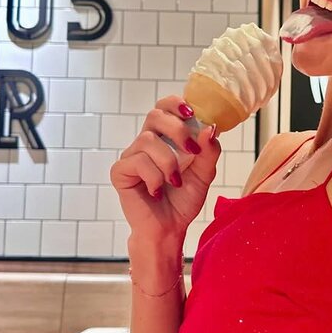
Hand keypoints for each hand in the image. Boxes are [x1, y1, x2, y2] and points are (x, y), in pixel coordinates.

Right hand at [109, 95, 220, 242]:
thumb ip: (209, 151)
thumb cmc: (183, 200)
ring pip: (148, 141)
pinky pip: (138, 162)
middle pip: (154, 116)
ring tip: (175, 182)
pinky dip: (154, 177)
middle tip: (192, 150)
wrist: (169, 228)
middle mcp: (146, 143)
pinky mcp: (120, 172)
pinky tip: (157, 191)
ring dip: (168, 163)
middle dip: (177, 129)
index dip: (174, 103)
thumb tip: (211, 128)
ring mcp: (131, 156)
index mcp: (165, 138)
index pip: (164, 108)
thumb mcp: (204, 174)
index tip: (191, 111)